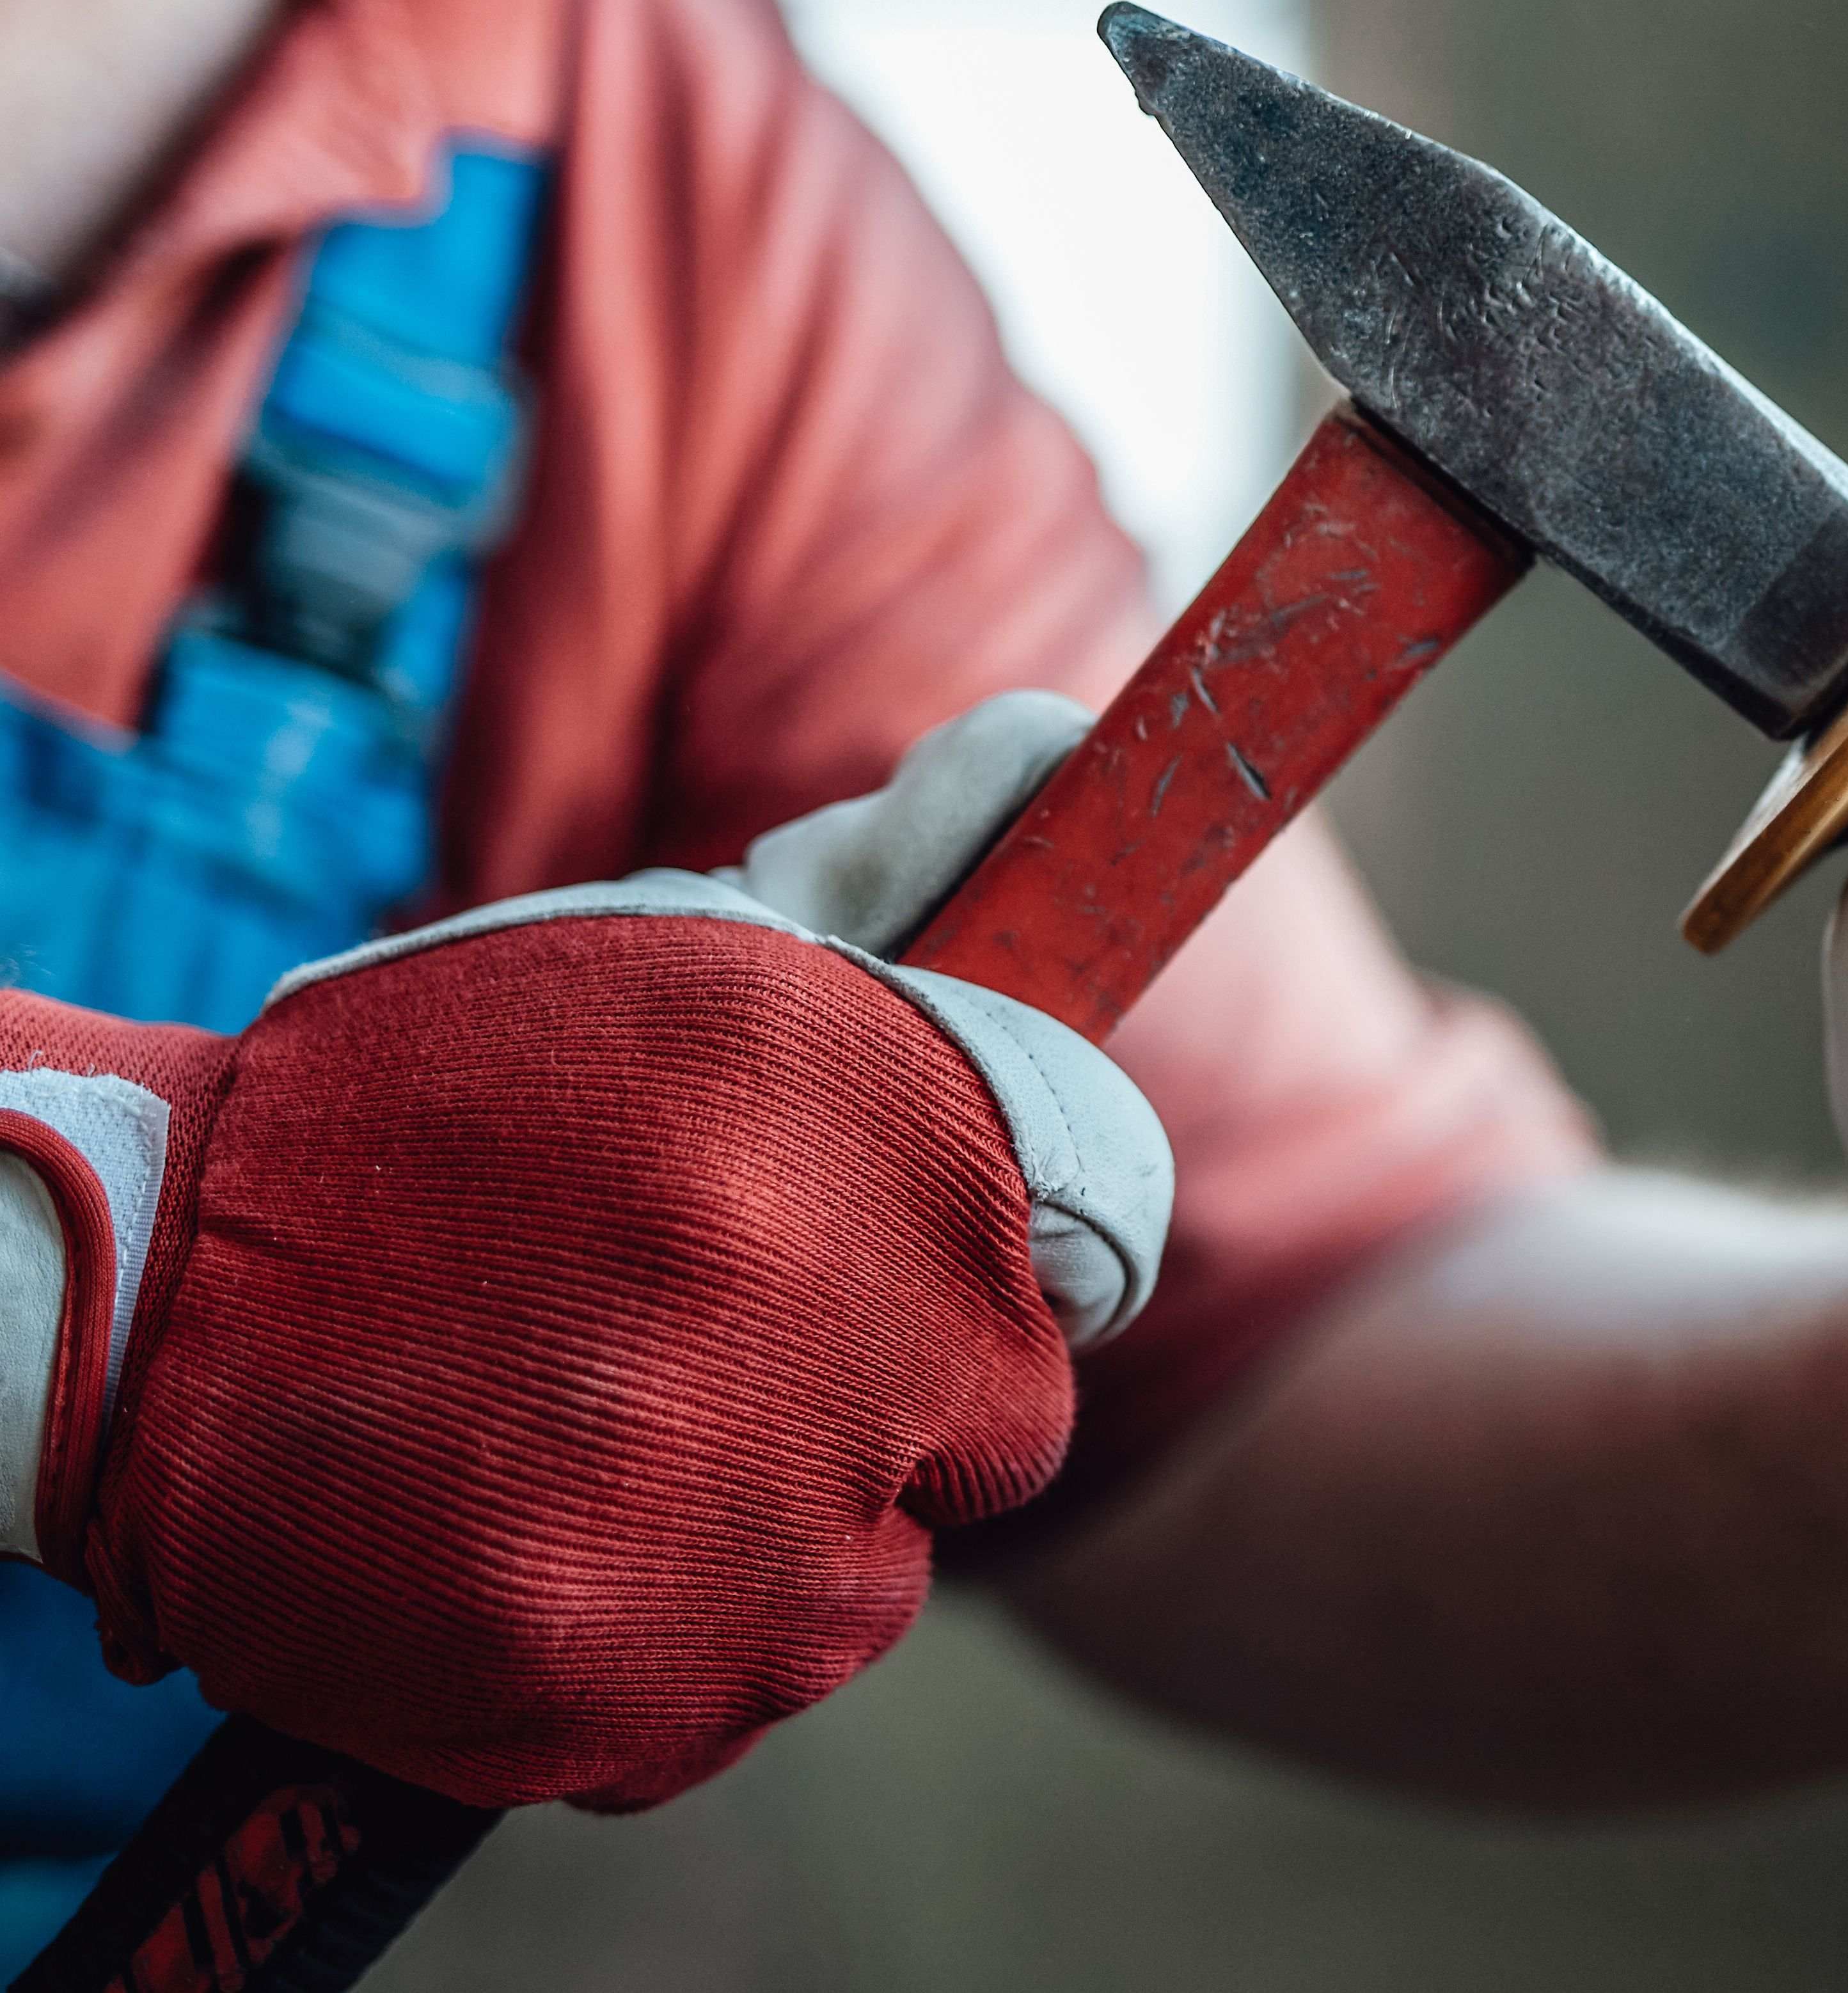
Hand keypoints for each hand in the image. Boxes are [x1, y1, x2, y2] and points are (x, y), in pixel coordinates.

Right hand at [0, 693, 1168, 1809]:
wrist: (140, 1298)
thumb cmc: (425, 1114)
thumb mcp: (662, 956)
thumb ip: (886, 888)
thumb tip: (1051, 756)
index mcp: (873, 1118)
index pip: (1104, 1215)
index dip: (1019, 1249)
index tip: (934, 1261)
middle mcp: (838, 1317)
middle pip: (1012, 1420)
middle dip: (900, 1398)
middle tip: (719, 1353)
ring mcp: (743, 1533)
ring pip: (875, 1580)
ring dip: (779, 1530)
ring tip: (593, 1439)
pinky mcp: (635, 1691)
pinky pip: (738, 1694)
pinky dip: (664, 1645)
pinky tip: (536, 1538)